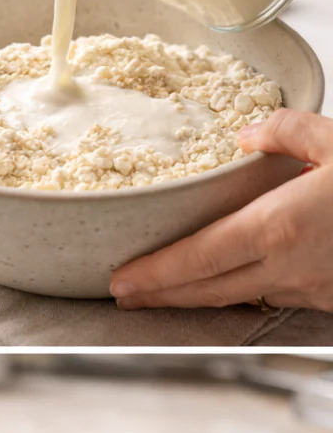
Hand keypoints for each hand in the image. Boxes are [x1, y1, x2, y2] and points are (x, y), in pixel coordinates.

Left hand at [110, 110, 332, 311]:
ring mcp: (309, 288)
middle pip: (206, 288)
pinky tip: (229, 282)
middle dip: (159, 294)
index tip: (121, 279)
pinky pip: (275, 297)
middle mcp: (288, 265)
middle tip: (125, 294)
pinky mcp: (329, 300)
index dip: (154, 272)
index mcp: (280, 224)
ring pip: (238, 298)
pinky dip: (245, 291)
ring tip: (163, 294)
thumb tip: (247, 135)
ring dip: (197, 297)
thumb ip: (290, 132)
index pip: (196, 256)